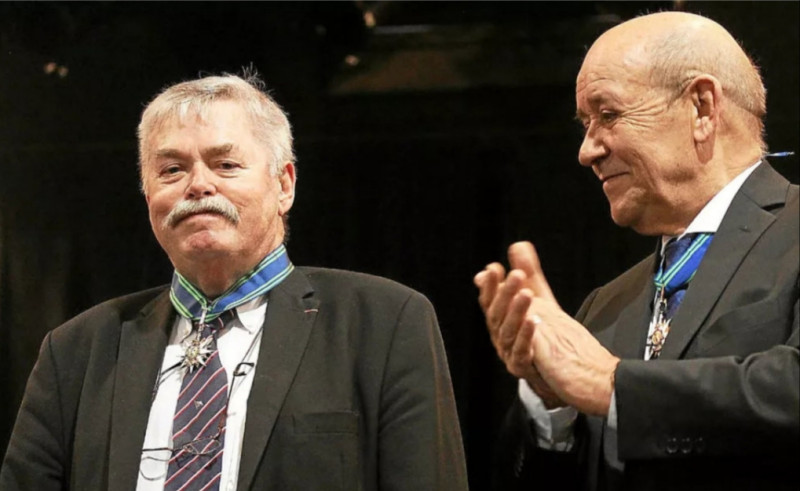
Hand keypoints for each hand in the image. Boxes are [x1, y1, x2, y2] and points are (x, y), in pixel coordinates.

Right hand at [476, 242, 620, 414]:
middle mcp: (501, 337)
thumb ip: (529, 275)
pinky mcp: (524, 369)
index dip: (490, 285)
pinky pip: (522, 352)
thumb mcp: (541, 300)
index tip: (494, 268)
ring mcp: (510, 354)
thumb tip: (518, 245)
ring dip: (515, 310)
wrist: (563, 374)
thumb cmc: (547, 335)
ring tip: (525, 293)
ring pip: (507, 332)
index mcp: (502, 321)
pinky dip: (527, 336)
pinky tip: (535, 320)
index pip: (491, 301)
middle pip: (496, 314)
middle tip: (515, 274)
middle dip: (503, 293)